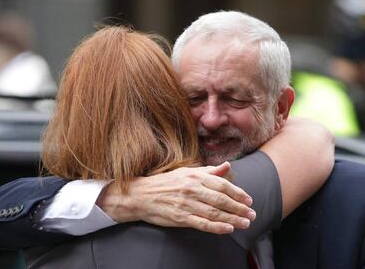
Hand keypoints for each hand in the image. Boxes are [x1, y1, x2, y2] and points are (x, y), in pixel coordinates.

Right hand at [97, 163, 255, 233]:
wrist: (141, 194)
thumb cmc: (166, 182)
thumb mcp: (186, 172)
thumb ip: (209, 171)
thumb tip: (228, 165)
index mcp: (194, 176)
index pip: (222, 184)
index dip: (238, 193)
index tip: (249, 200)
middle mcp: (192, 189)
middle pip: (221, 200)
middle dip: (239, 208)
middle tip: (252, 214)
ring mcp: (186, 203)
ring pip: (214, 213)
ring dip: (232, 219)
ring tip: (245, 223)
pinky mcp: (180, 217)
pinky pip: (202, 223)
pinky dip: (216, 227)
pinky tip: (228, 229)